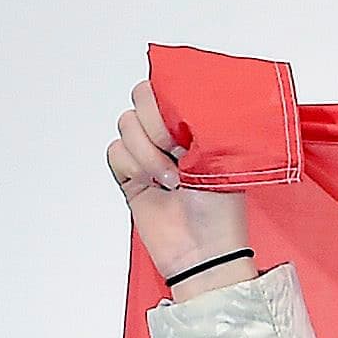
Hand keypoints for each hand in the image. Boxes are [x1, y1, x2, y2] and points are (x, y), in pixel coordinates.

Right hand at [107, 79, 254, 295]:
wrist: (203, 250)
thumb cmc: (221, 210)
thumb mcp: (219, 157)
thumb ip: (196, 122)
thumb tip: (176, 100)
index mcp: (196, 125)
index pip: (166, 88)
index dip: (167, 100)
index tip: (183, 124)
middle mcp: (171, 135)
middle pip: (141, 100)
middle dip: (156, 125)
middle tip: (177, 150)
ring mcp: (148, 154)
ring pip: (126, 125)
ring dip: (148, 152)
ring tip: (172, 178)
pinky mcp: (129, 174)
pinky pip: (116, 151)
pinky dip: (132, 166)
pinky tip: (154, 184)